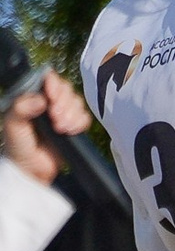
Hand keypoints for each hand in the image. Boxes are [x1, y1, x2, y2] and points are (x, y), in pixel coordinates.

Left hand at [4, 71, 89, 187]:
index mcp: (30, 98)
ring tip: (60, 129)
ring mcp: (61, 113)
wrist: (33, 170)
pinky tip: (70, 131)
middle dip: (64, 103)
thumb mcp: (12, 127)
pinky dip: (80, 123)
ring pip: (77, 102)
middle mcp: (47, 102)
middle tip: (55, 118)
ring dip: (71, 115)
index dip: (53, 84)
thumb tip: (39, 99)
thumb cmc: (18, 148)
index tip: (52, 96)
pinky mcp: (73, 124)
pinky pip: (85, 116)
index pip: (47, 79)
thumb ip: (20, 109)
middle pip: (66, 89)